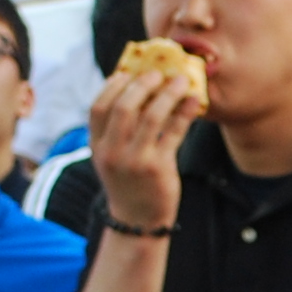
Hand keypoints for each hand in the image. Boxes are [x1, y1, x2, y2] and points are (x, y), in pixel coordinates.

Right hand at [86, 68, 200, 232]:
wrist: (138, 220)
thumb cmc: (128, 181)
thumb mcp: (113, 156)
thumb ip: (118, 128)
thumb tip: (138, 87)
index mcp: (97, 146)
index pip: (98, 107)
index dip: (113, 85)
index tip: (128, 72)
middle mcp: (112, 153)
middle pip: (125, 107)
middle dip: (143, 84)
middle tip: (159, 73)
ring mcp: (135, 161)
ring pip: (152, 116)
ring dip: (169, 93)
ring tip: (182, 80)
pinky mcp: (159, 168)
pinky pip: (174, 131)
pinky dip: (185, 112)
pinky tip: (194, 101)